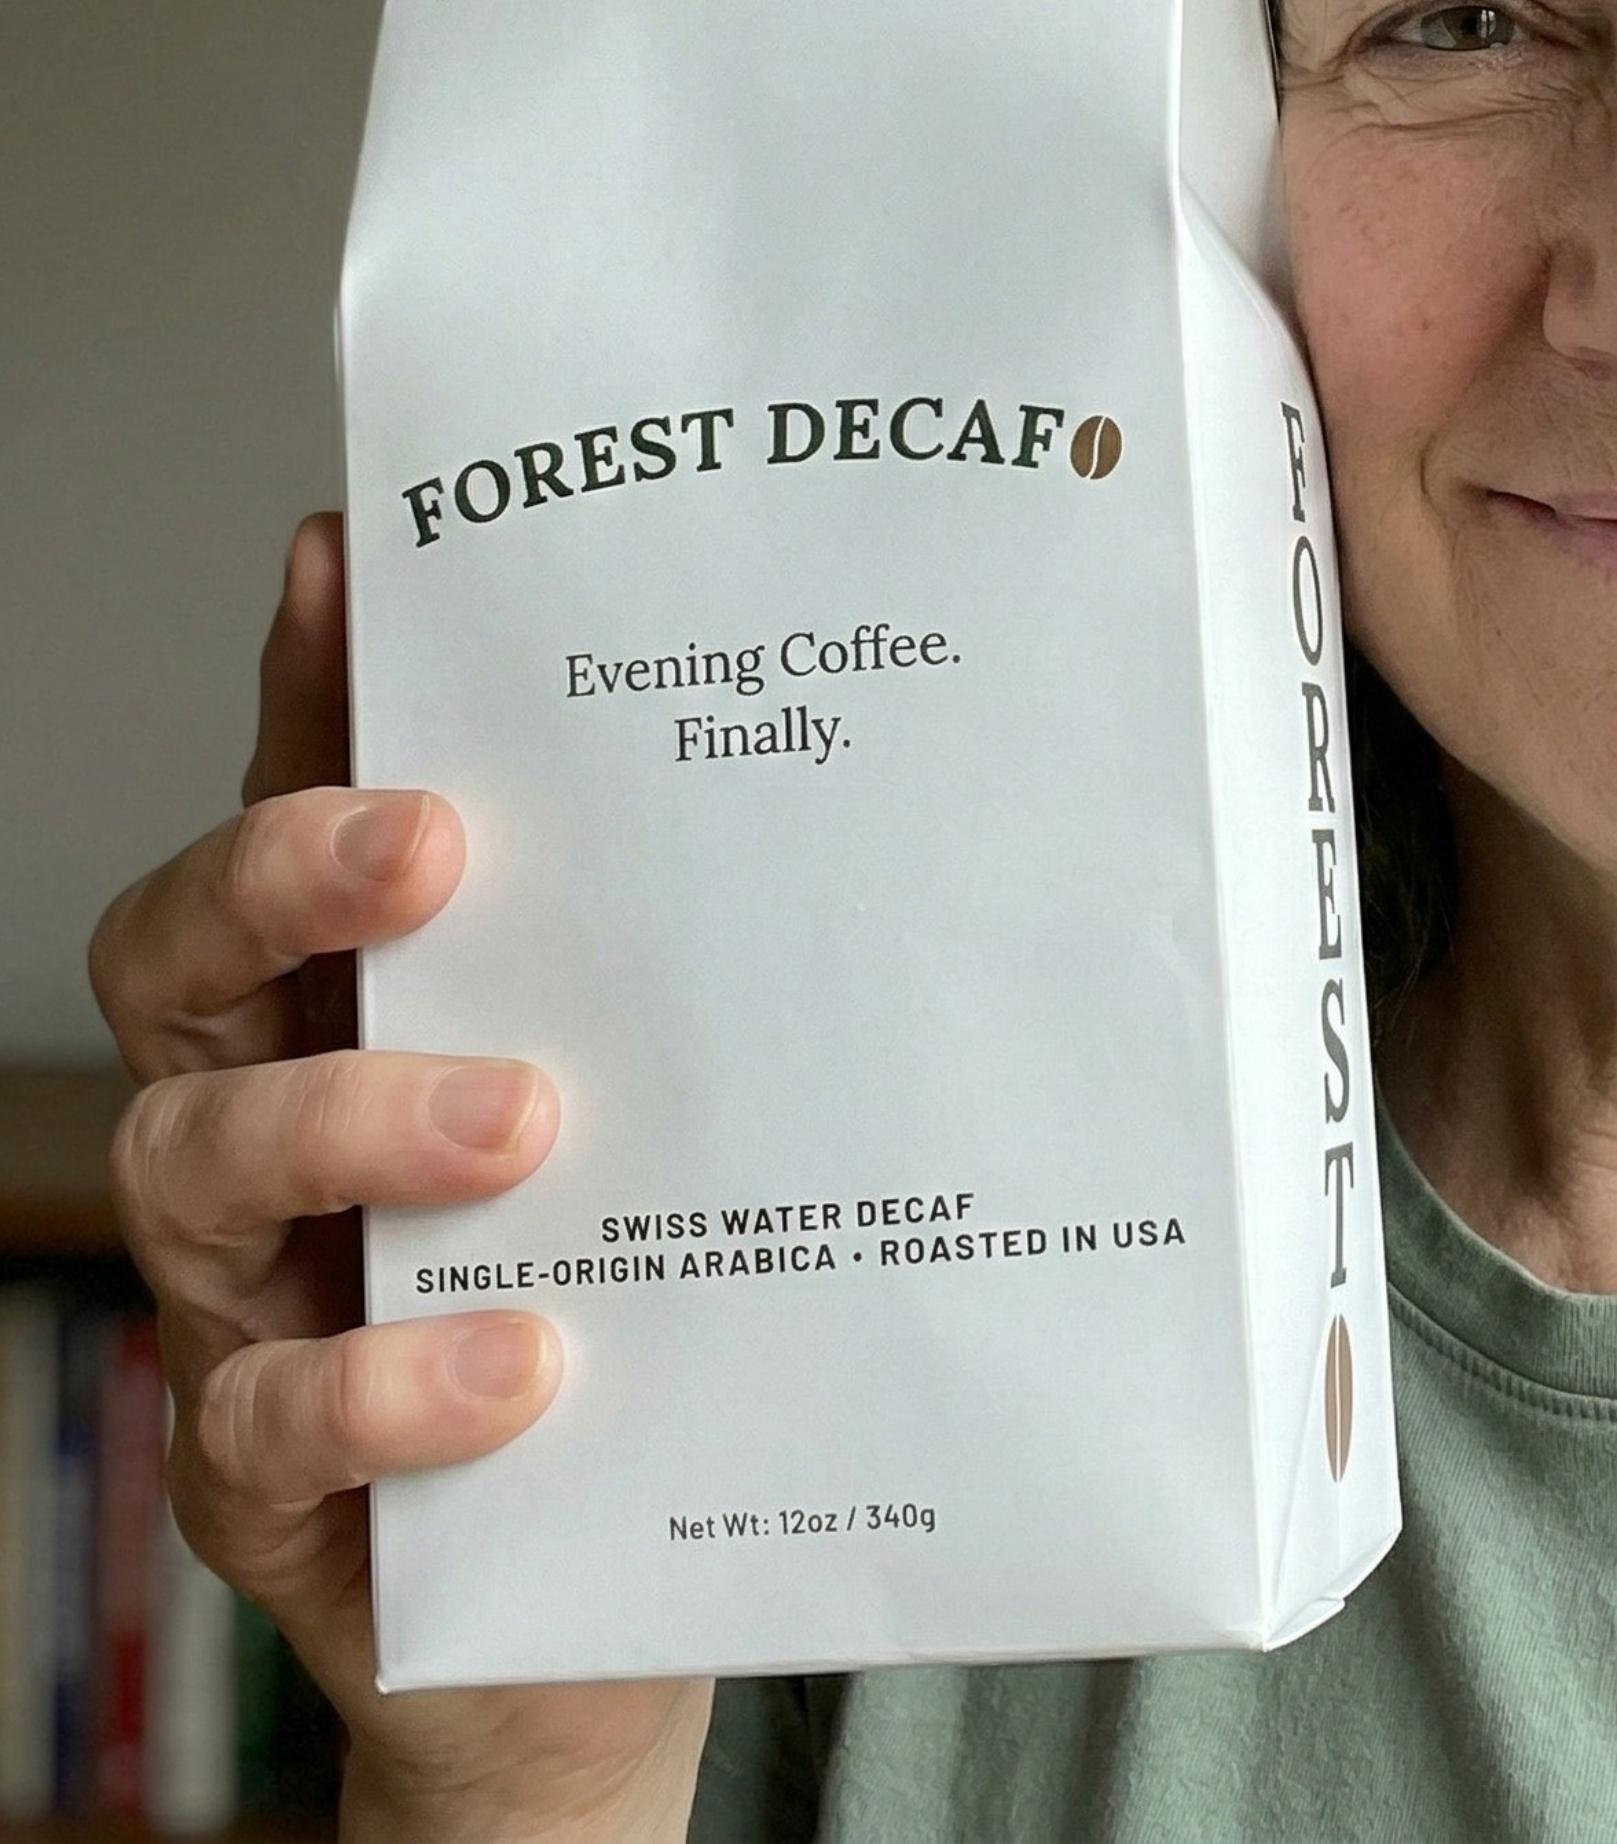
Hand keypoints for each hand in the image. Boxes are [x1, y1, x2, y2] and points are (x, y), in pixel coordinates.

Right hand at [88, 514, 711, 1842]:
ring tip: (520, 1123)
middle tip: (432, 843)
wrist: (637, 1609)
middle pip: (186, 956)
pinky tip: (523, 1366)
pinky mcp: (276, 1483)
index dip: (305, 687)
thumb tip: (882, 793)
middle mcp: (287, 1129)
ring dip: (348, 1123)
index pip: (314, 818)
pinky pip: (265, 1418)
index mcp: (383, 1012)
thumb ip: (729, 985)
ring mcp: (258, 1302)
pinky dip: (384, 1383)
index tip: (344, 554)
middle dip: (281, 874)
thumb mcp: (715, 1123)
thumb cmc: (680, 1316)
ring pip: (197, 1162)